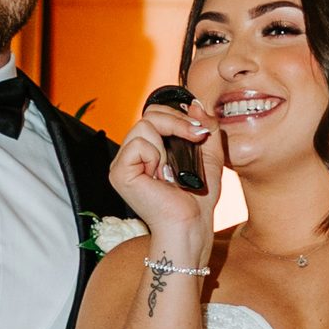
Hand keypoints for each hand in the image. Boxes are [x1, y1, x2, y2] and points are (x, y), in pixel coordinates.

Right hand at [108, 96, 222, 261]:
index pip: (155, 114)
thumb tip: (195, 104)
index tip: (199, 131)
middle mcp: (132, 154)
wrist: (192, 224)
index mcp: (149, 149)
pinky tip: (160, 176)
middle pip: (149, 114)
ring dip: (166, 145)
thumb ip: (206, 128)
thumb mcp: (209, 155)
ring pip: (144, 126)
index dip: (178, 116)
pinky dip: (155, 156)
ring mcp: (123, 163)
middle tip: (195, 138)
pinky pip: (138, 144)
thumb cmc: (198, 198)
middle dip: (177, 122)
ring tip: (171, 169)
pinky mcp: (119, 172)